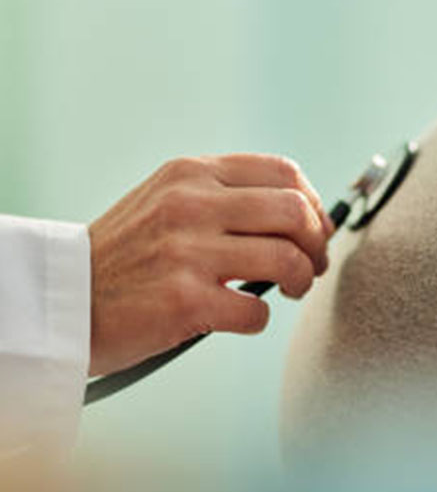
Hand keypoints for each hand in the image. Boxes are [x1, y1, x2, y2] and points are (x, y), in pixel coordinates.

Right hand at [88, 154, 333, 376]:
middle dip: (317, 243)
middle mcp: (190, 205)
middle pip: (295, 212)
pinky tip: (242, 316)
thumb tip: (301, 213)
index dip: (314, 204)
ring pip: (287, 259)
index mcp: (191, 174)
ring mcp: (186, 252)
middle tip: (312, 266)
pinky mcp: (184, 300)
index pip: (283, 173)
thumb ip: (225, 197)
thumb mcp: (168, 200)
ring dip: (302, 281)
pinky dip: (260, 318)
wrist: (63, 298)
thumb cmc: (126, 255)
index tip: (314, 230)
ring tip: (290, 290)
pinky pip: (257, 310)